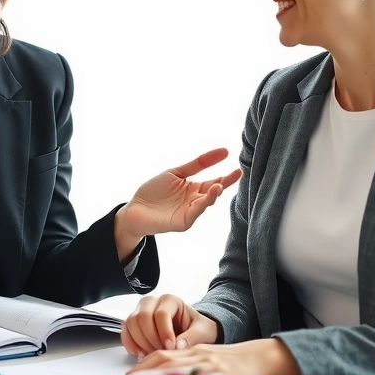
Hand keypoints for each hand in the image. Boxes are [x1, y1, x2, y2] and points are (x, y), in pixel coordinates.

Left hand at [115, 148, 240, 244]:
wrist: (135, 209)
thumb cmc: (154, 191)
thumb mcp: (176, 173)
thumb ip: (197, 164)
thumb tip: (223, 151)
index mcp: (194, 189)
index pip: (215, 181)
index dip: (227, 177)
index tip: (239, 169)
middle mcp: (195, 201)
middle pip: (214, 192)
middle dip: (225, 184)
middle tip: (236, 174)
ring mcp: (190, 212)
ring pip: (206, 202)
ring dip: (214, 194)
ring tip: (220, 184)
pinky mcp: (184, 222)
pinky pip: (196, 213)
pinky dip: (203, 204)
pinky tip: (208, 195)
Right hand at [122, 294, 219, 355]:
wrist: (192, 330)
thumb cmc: (198, 328)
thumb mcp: (203, 332)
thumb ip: (192, 338)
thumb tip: (177, 346)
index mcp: (171, 300)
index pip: (161, 313)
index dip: (164, 332)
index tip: (171, 347)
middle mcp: (153, 301)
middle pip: (142, 317)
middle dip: (151, 338)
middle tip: (162, 352)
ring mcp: (140, 310)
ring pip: (131, 323)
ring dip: (140, 342)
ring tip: (153, 354)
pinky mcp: (134, 321)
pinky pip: (125, 330)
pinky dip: (130, 343)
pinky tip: (140, 353)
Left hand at [127, 339, 301, 374]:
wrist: (257, 357)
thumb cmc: (231, 363)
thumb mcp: (207, 362)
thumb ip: (190, 370)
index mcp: (191, 351)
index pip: (162, 354)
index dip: (144, 363)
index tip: (129, 374)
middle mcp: (195, 353)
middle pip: (164, 357)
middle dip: (144, 368)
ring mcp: (207, 361)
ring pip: (177, 364)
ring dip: (157, 373)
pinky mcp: (220, 370)